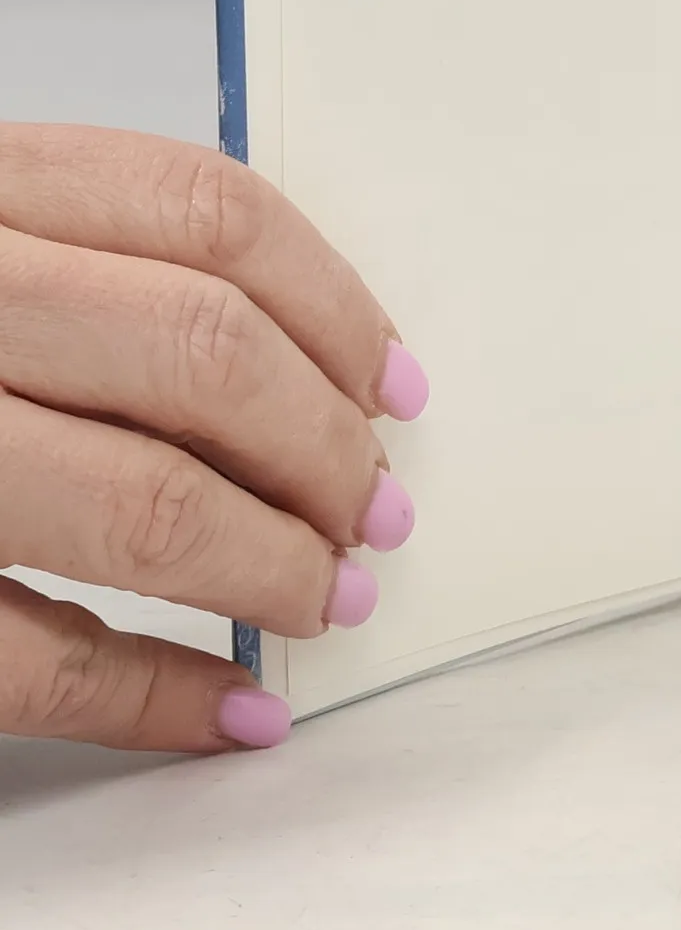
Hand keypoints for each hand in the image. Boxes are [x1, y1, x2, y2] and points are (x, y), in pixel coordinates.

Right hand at [0, 125, 427, 752]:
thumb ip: (98, 261)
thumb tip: (310, 362)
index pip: (215, 219)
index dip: (338, 309)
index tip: (395, 386)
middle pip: (205, 357)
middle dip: (323, 448)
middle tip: (375, 510)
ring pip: (141, 505)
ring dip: (270, 568)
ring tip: (327, 596)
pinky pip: (31, 663)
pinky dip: (152, 698)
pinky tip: (226, 710)